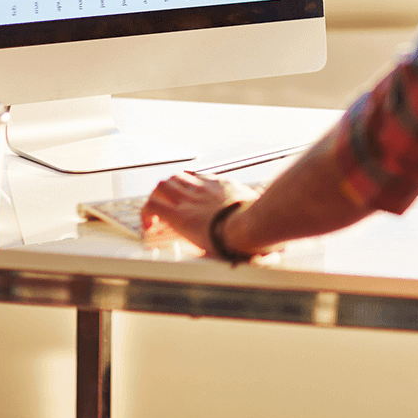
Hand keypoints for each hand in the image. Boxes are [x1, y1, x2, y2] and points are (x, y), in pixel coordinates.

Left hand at [140, 171, 259, 255]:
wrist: (246, 225)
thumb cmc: (256, 223)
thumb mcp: (259, 214)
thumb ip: (259, 220)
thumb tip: (271, 240)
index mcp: (223, 187)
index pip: (200, 180)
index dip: (191, 188)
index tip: (189, 200)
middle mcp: (203, 189)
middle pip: (178, 178)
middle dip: (169, 189)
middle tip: (167, 205)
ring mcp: (189, 199)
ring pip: (162, 186)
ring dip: (157, 198)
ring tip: (156, 215)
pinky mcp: (178, 214)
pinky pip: (152, 206)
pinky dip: (146, 214)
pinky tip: (148, 227)